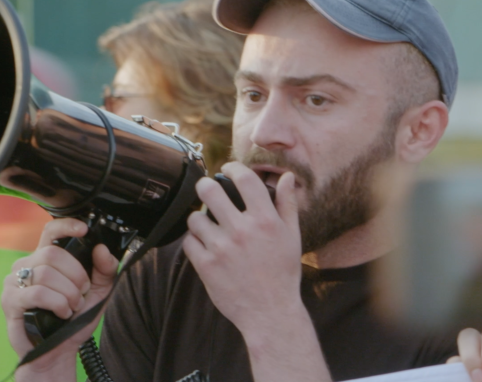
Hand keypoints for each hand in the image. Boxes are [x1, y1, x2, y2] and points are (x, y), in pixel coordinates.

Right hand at [0, 218, 117, 379]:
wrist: (57, 351)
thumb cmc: (74, 319)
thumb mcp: (98, 293)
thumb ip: (105, 270)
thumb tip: (102, 249)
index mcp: (46, 259)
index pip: (51, 231)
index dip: (66, 226)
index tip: (84, 230)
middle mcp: (27, 265)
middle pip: (53, 254)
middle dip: (76, 275)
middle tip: (82, 293)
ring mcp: (15, 282)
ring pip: (47, 273)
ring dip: (68, 293)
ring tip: (72, 307)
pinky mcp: (10, 300)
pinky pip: (38, 293)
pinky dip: (57, 303)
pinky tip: (62, 313)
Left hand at [182, 161, 302, 334]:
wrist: (270, 312)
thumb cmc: (283, 273)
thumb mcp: (292, 236)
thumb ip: (288, 204)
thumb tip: (285, 176)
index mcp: (265, 220)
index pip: (244, 178)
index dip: (232, 167)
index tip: (227, 169)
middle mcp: (242, 230)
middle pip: (209, 190)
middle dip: (206, 185)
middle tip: (208, 190)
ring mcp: (221, 248)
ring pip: (195, 216)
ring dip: (199, 217)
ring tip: (207, 224)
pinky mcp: (206, 266)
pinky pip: (189, 241)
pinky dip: (194, 241)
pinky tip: (204, 245)